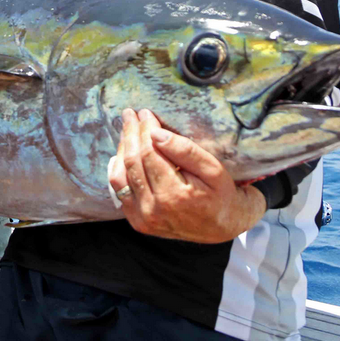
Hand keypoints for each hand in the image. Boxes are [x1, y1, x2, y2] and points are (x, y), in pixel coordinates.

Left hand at [108, 108, 266, 243]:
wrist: (221, 227)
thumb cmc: (220, 194)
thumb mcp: (213, 169)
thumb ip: (185, 151)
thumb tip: (156, 133)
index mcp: (174, 196)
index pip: (149, 153)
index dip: (145, 130)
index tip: (146, 113)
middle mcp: (154, 210)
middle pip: (132, 162)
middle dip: (130, 134)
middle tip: (130, 114)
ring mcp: (143, 219)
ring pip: (120, 176)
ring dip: (122, 149)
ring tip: (127, 129)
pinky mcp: (138, 222)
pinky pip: (119, 191)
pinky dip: (118, 169)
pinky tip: (122, 154)